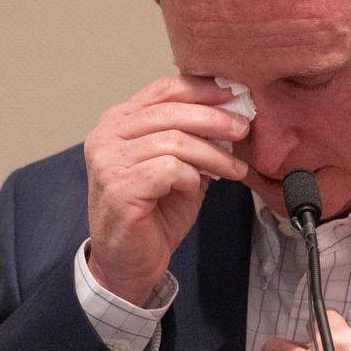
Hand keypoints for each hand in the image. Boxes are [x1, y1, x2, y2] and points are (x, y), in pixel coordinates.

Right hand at [84, 75, 248, 305]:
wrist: (129, 261)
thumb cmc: (154, 213)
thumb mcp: (177, 165)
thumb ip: (193, 138)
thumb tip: (231, 114)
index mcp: (119, 122)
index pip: (163, 90)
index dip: (202, 89)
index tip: (234, 94)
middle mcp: (107, 136)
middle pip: (170, 111)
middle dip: (214, 119)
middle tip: (243, 129)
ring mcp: (109, 161)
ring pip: (174, 141)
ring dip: (213, 155)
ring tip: (235, 168)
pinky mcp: (119, 187)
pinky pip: (169, 169)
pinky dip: (192, 177)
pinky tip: (200, 188)